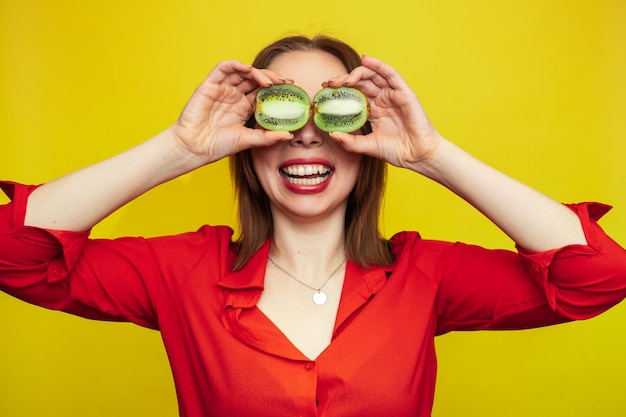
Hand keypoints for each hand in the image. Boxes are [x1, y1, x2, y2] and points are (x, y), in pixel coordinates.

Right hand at [170, 60, 292, 163]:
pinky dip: (236, 65)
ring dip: (257, 72)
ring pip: (242, 72)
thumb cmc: (217, 146)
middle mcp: (234, 96)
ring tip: (270, 81)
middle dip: (271, 77)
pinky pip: (222, 68)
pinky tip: (248, 69)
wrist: (194, 148)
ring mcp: (222, 89)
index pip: (262, 91)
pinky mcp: (209, 85)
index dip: (276, 87)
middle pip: (254, 79)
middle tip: (285, 82)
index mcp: (243, 107)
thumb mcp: (248, 140)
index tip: (290, 88)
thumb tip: (289, 135)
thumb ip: (267, 137)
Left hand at [323, 56, 441, 170]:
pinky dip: (379, 65)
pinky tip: (366, 60)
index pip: (353, 94)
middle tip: (329, 84)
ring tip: (343, 79)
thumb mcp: (368, 146)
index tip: (324, 91)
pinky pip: (391, 74)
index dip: (339, 90)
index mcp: (373, 110)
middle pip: (360, 82)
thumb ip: (350, 142)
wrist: (418, 156)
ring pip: (373, 75)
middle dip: (343, 81)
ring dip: (357, 73)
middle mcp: (382, 99)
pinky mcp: (404, 92)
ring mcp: (393, 94)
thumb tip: (332, 134)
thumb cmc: (397, 151)